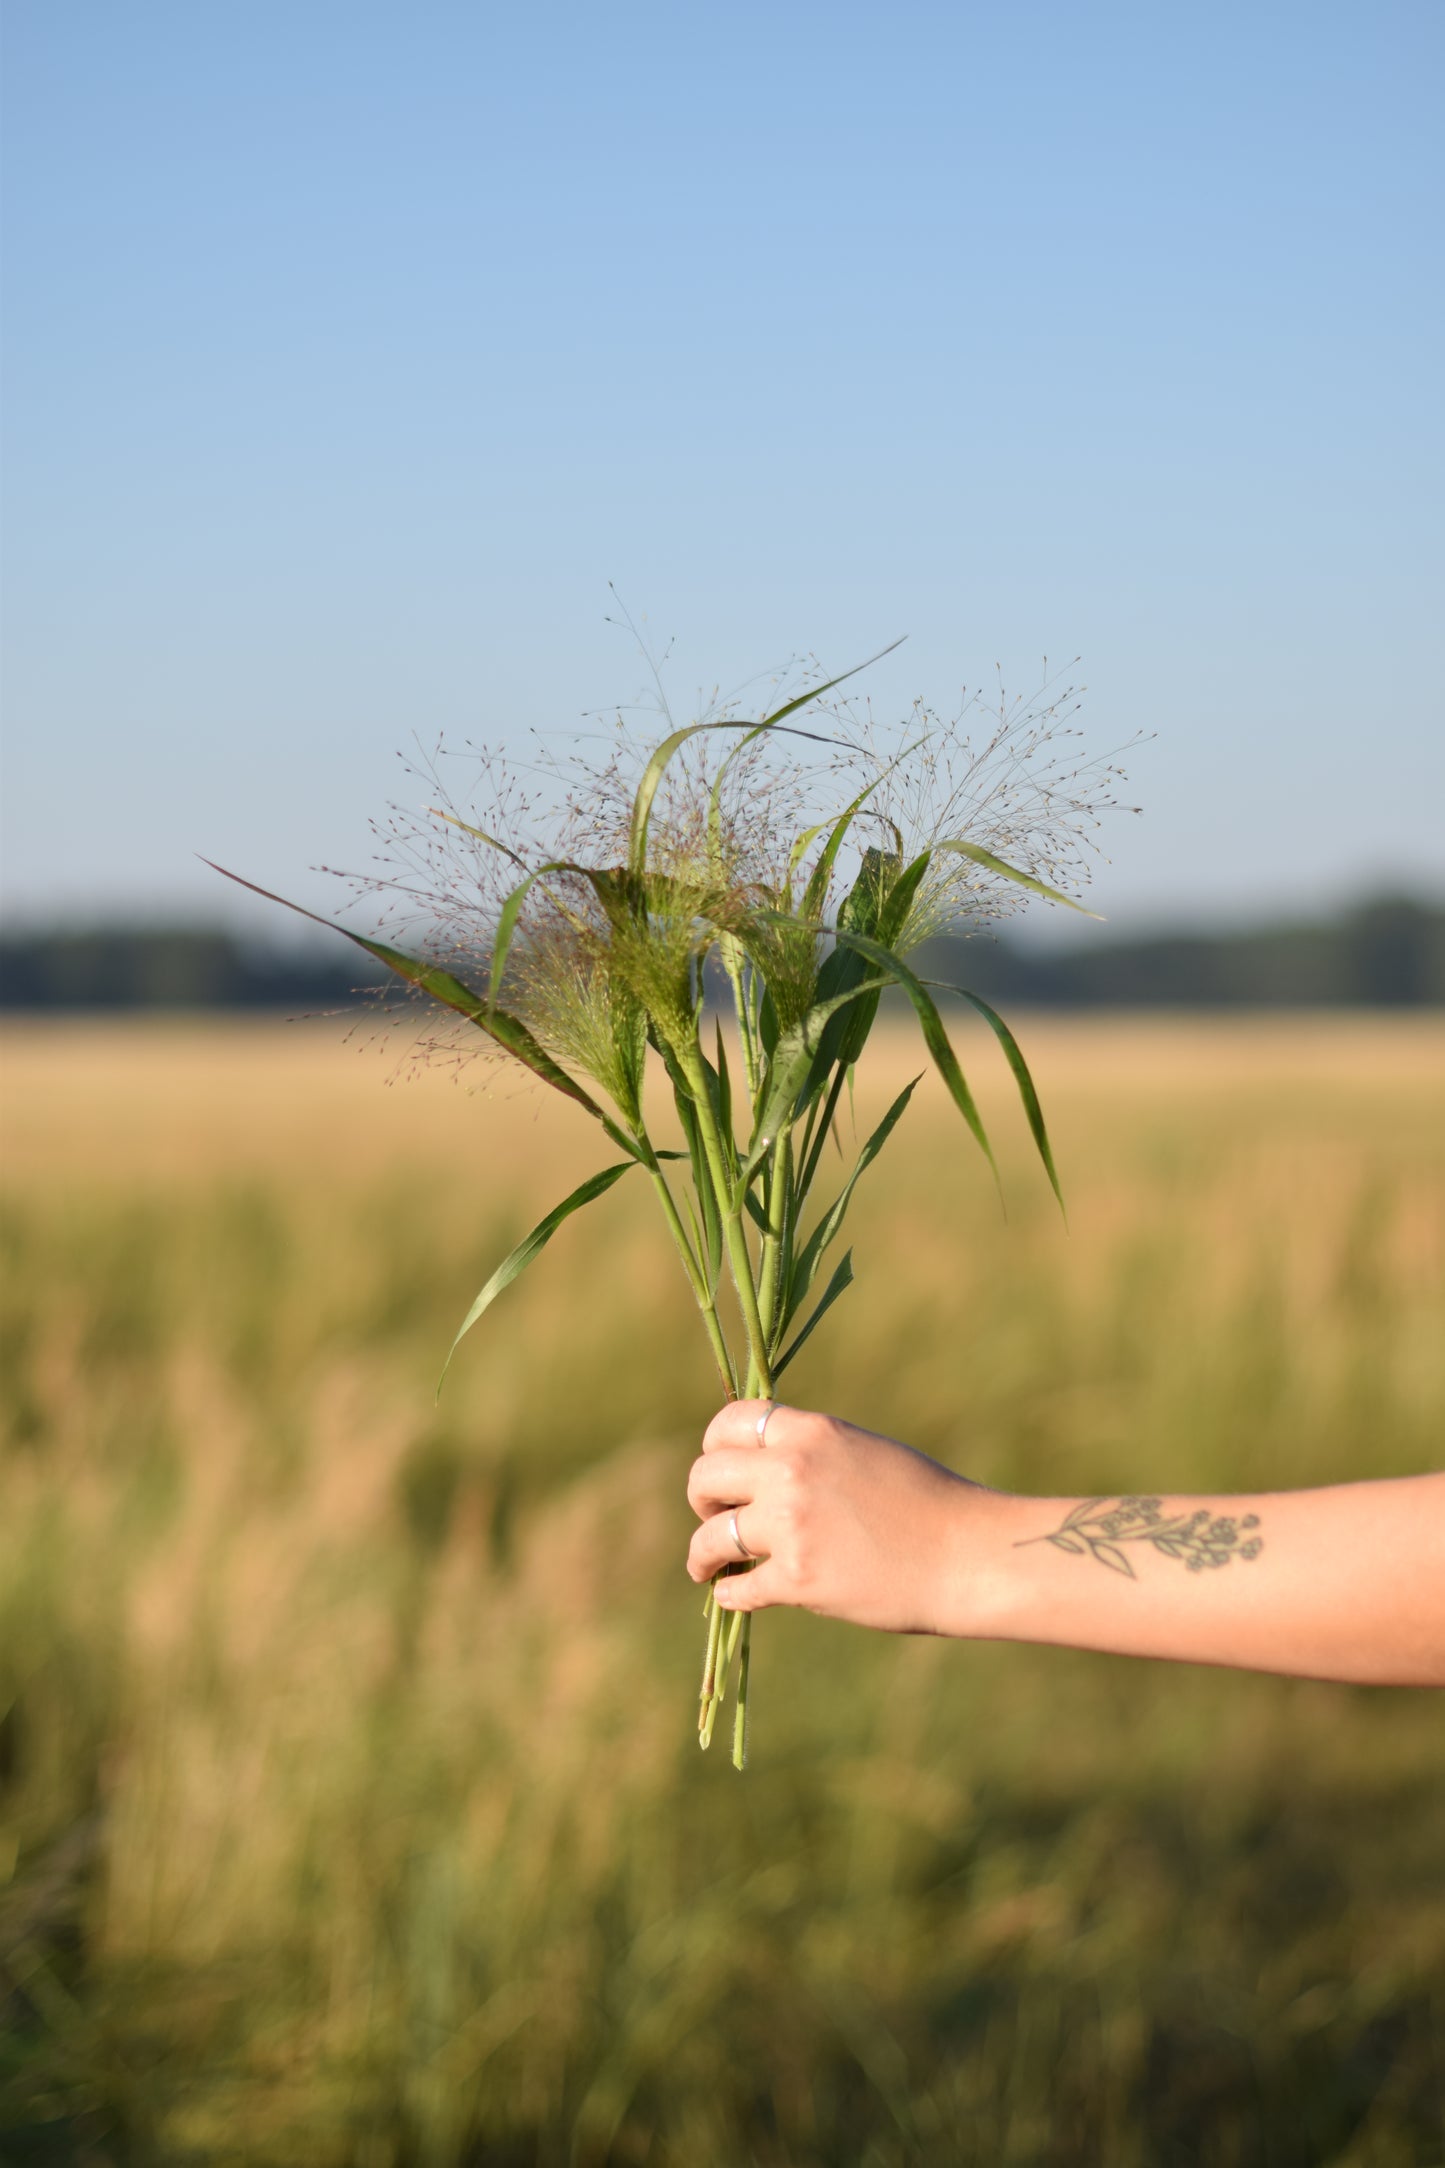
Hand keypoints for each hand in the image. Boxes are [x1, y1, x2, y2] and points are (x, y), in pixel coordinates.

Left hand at [686, 1400, 1000, 1633]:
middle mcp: (793, 1471)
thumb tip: (766, 1466)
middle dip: (700, 1500)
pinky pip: (739, 1588)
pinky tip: (734, 1595)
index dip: (714, 1448)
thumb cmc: (928, 1503)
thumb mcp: (865, 1452)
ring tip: (705, 1567)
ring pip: (711, 1537)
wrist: (968, 1556)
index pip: (730, 1423)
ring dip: (702, 1555)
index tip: (718, 1470)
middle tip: (710, 1517)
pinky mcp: (799, 1579)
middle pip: (706, 1476)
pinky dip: (730, 1595)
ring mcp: (793, 1525)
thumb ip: (813, 1453)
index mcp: (813, 1432)